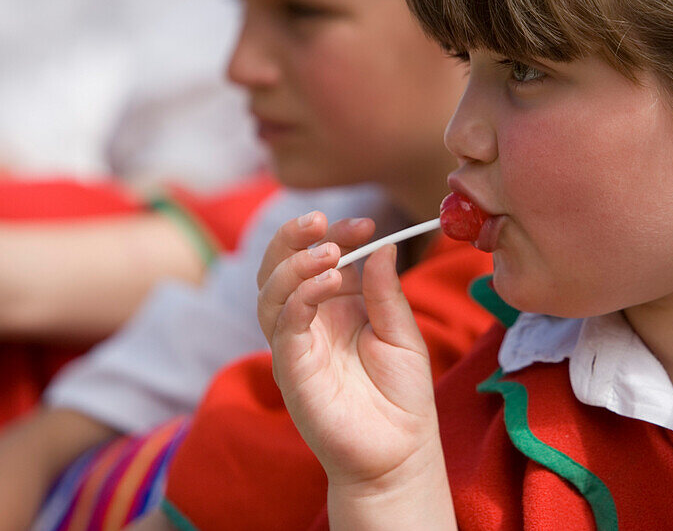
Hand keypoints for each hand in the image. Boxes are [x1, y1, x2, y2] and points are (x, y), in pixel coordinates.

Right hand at [256, 213, 446, 491]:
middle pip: (280, 266)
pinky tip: (326, 285)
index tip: (366, 222)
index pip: (319, 256)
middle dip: (295, 238)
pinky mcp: (291, 369)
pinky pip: (282, 326)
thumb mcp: (402, 333)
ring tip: (329, 254)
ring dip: (295, 265)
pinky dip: (298, 298)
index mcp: (336, 306)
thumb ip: (385, 292)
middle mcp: (309, 320)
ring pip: (271, 292)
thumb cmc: (402, 396)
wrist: (399, 450)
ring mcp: (296, 344)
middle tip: (322, 222)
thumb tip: (382, 245)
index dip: (336, 234)